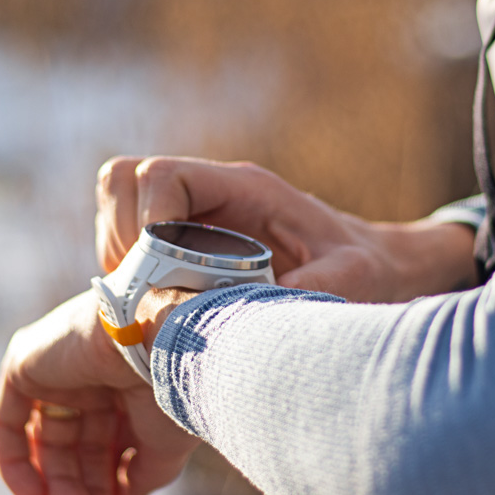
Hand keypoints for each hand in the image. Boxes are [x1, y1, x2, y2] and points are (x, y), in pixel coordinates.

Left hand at [0, 290, 199, 494]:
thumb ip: (142, 474)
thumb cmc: (174, 386)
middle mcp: (92, 373)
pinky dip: (15, 461)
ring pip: (46, 437)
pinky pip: (8, 419)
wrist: (161, 337)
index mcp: (127, 383)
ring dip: (54, 483)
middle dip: (80, 485)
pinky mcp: (25, 361)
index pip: (105, 442)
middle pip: (75, 444)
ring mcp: (57, 366)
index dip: (106, 482)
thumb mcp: (164, 444)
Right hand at [95, 156, 475, 302]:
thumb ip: (305, 294)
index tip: (157, 270)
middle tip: (145, 290)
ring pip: (117, 211)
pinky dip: (129, 275)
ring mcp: (193, 215)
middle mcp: (211, 195)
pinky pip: (129, 244)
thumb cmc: (366, 267)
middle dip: (120, 237)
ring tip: (150, 302)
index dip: (146, 218)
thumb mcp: (349, 279)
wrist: (376, 266)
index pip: (164, 175)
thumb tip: (242, 319)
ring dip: (119, 257)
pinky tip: (158, 308)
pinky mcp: (185, 244)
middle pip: (125, 183)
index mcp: (245, 189)